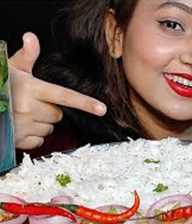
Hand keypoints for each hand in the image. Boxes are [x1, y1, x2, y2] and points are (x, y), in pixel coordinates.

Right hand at [9, 32, 106, 149]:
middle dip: (49, 110)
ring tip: (22, 114)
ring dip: (40, 123)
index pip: (64, 96)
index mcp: (32, 89)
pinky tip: (20, 126)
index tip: (102, 109)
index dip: (85, 103)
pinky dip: (32, 135)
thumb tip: (31, 37)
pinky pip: (39, 140)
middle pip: (58, 114)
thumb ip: (26, 57)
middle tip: (31, 103)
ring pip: (49, 128)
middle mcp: (29, 108)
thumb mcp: (12, 70)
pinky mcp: (19, 140)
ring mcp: (24, 126)